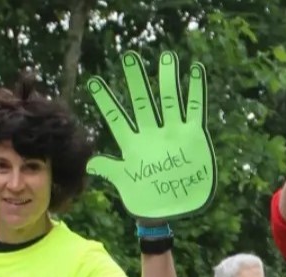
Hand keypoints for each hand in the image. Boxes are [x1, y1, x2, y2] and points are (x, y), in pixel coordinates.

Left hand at [85, 51, 213, 220]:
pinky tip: (196, 70)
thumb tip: (90, 163)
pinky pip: (194, 110)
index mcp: (132, 143)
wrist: (171, 211)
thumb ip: (110, 169)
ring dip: (167, 79)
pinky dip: (196, 91)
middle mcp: (151, 133)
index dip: (105, 100)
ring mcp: (172, 132)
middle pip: (142, 102)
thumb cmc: (145, 198)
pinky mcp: (192, 136)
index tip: (94, 81)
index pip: (116, 117)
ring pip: (168, 100)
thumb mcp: (124, 182)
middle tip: (129, 57)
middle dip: (136, 80)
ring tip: (166, 56)